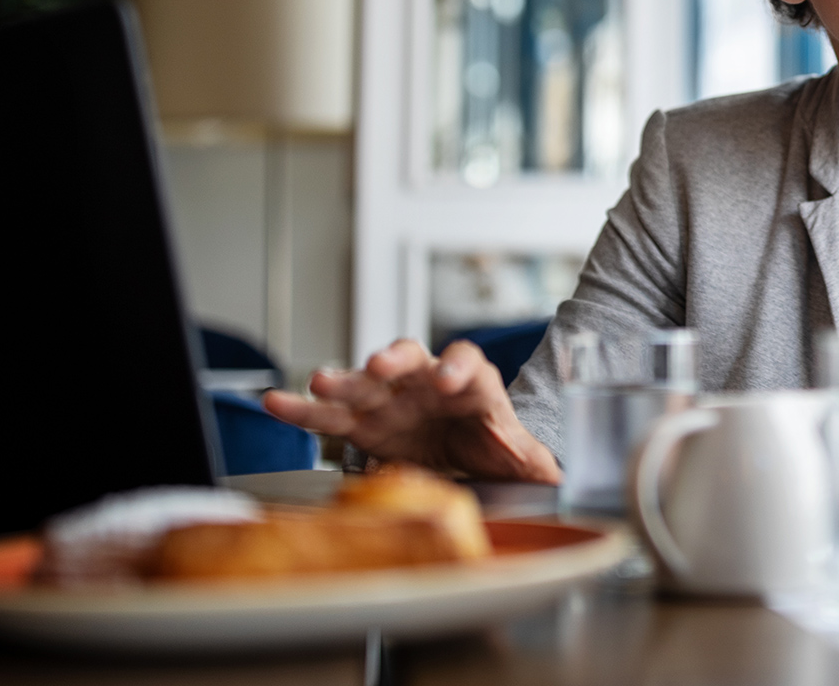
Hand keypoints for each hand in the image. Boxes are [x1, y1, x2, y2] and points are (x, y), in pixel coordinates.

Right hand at [263, 338, 560, 483]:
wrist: (476, 454)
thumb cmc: (500, 447)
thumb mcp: (526, 459)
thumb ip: (538, 464)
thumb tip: (560, 478)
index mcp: (475, 387)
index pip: (471, 365)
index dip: (459, 368)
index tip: (448, 379)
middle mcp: (430, 382)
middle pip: (414, 359)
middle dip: (397, 360)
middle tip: (381, 364)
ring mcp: (396, 398)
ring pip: (367, 380)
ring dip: (344, 378)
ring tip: (318, 380)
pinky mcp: (366, 422)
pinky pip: (333, 412)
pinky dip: (305, 409)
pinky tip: (278, 403)